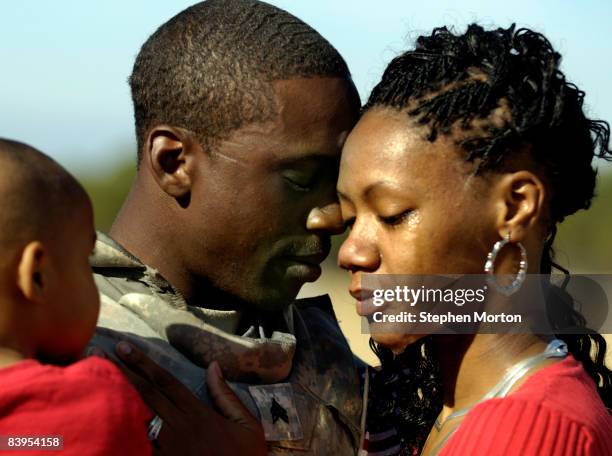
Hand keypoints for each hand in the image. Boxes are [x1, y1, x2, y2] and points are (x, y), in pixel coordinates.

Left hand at [113, 341, 266, 455]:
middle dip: (121, 372)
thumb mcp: (246, 424)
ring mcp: (167, 449)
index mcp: (197, 413)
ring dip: (115, 398)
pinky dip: (119, 435)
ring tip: (95, 382)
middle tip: (98, 354)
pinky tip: (102, 422)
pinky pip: (136, 448)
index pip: (165, 381)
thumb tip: (214, 365)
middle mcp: (178, 427)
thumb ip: (226, 395)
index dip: (143, 362)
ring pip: (135, 418)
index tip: (124, 347)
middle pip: (144, 394)